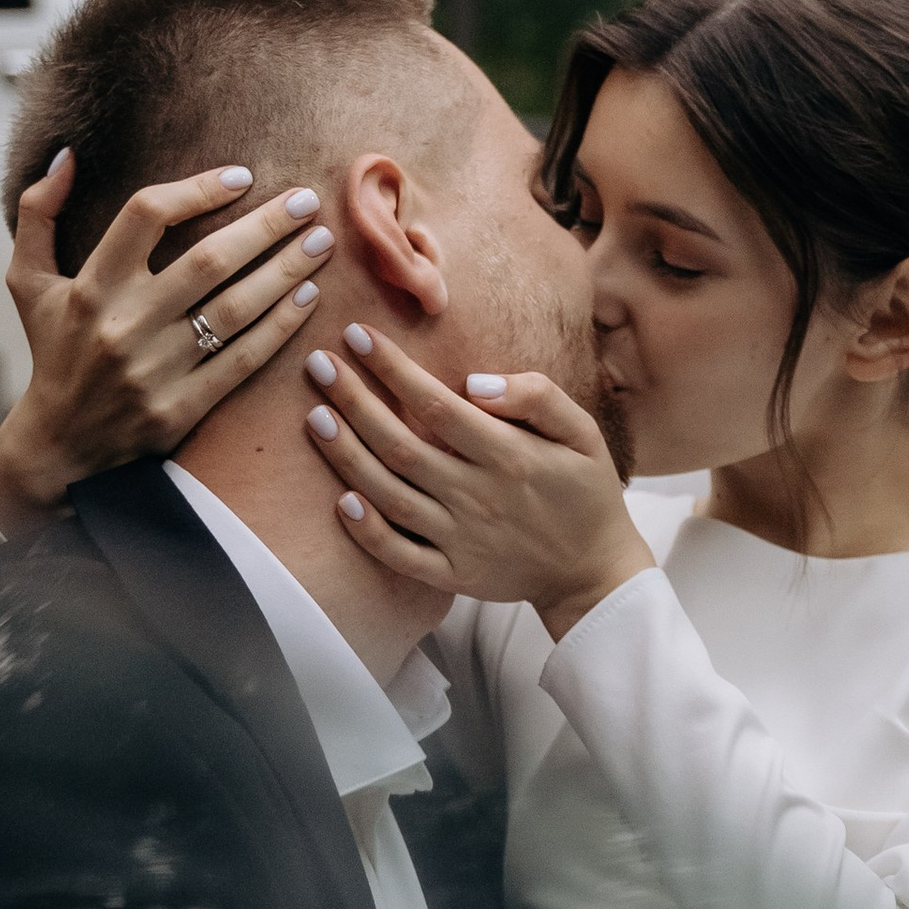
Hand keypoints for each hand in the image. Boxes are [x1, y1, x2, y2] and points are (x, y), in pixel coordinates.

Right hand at [0, 150, 332, 536]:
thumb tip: (66, 155)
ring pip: (235, 309)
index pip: (147, 216)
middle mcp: (123, 325)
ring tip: (321, 241)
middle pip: (208, 261)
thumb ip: (37, 214)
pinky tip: (309, 295)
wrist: (59, 446)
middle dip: (266, 227)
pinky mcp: (181, 409)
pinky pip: (244, 359)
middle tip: (307, 201)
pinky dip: (281, 325)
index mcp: (90, 286)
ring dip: (286, 271)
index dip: (197, 190)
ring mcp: (155, 370)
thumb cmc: (53, 350)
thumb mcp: (27, 282)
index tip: (242, 176)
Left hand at [305, 330, 653, 636]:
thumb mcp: (583, 433)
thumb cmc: (587, 492)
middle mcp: (477, 496)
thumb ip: (536, 398)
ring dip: (347, 456)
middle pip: (399, 445)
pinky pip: (398, 554)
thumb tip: (475, 382)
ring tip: (315, 417)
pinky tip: (340, 500)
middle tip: (317, 364)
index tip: (358, 335)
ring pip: (389, 495)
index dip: (393, 369)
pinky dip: (366, 531)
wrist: (593, 573)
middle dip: (353, 401)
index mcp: (510, 456)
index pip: (436, 405)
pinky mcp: (452, 574)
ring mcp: (460, 539)